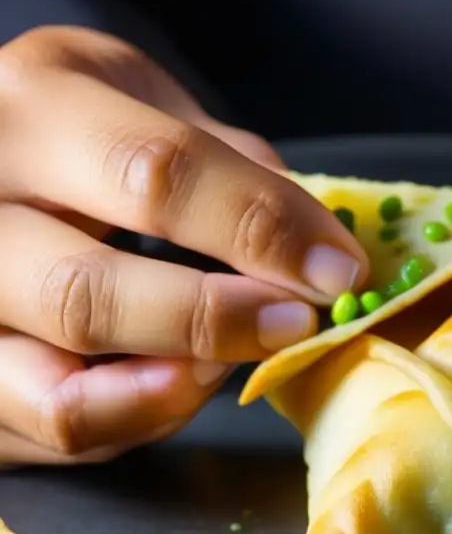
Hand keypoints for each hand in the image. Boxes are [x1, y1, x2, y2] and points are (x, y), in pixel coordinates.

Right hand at [0, 26, 367, 464]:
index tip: (338, 269)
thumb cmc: (76, 122)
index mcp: (29, 110)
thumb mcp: (141, 98)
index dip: (262, 229)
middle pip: (87, 297)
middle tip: (297, 323)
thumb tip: (313, 243)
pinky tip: (178, 378)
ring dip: (174, 390)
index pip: (155, 175)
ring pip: (60, 397)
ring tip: (228, 359)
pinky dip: (137, 420)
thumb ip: (225, 161)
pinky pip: (57, 435)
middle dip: (217, 321)